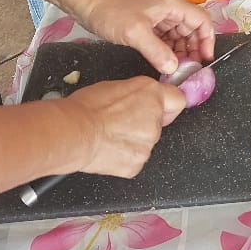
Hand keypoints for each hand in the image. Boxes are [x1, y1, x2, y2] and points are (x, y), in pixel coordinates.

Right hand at [61, 77, 185, 177]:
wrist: (72, 132)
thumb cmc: (86, 108)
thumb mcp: (116, 86)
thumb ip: (137, 94)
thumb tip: (138, 100)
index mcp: (152, 94)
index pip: (177, 100)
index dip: (168, 106)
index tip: (162, 110)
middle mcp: (155, 117)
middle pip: (159, 123)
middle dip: (144, 124)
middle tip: (121, 124)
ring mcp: (148, 143)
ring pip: (146, 142)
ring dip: (133, 141)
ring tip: (110, 137)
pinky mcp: (137, 163)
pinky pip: (135, 160)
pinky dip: (124, 157)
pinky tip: (108, 150)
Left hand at [76, 0, 215, 74]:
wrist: (91, 4)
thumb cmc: (113, 12)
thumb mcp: (135, 32)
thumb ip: (156, 51)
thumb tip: (174, 68)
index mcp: (173, 5)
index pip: (202, 20)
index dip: (207, 39)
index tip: (205, 59)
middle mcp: (171, 9)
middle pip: (193, 28)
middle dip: (194, 48)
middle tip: (190, 69)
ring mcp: (161, 16)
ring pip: (181, 35)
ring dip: (182, 51)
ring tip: (179, 69)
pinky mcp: (152, 24)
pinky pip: (168, 38)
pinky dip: (170, 50)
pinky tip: (167, 63)